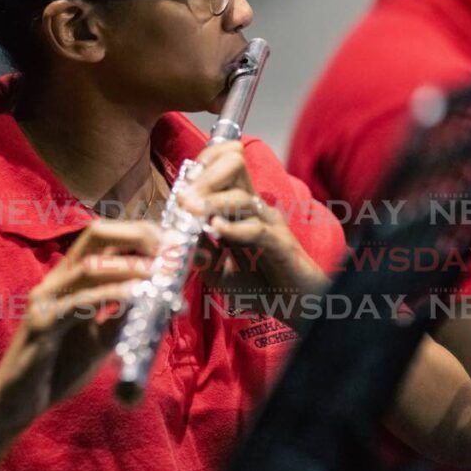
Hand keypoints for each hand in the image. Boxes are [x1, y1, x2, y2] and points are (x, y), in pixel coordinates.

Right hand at [0, 220, 158, 428]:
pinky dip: (111, 295)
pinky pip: (79, 302)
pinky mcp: (41, 323)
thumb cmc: (58, 369)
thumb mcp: (101, 338)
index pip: (105, 238)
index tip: (173, 245)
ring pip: (90, 266)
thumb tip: (160, 299)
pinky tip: (136, 297)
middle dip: (136, 235)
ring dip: (130, 266)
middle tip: (169, 250)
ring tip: (160, 273)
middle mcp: (56, 280)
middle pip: (95, 235)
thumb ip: (124, 316)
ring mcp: (46, 298)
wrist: (18, 404)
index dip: (140, 234)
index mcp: (69, 278)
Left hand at [179, 141, 327, 312]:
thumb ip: (199, 254)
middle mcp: (254, 207)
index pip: (224, 166)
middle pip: (234, 167)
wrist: (293, 305)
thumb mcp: (217, 271)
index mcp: (240, 207)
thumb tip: (176, 238)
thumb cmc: (258, 285)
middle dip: (205, 178)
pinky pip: (257, 229)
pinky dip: (235, 228)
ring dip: (213, 203)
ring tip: (190, 210)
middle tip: (182, 197)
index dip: (203, 165)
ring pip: (242, 198)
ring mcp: (269, 223)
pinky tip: (216, 229)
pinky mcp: (280, 244)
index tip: (180, 182)